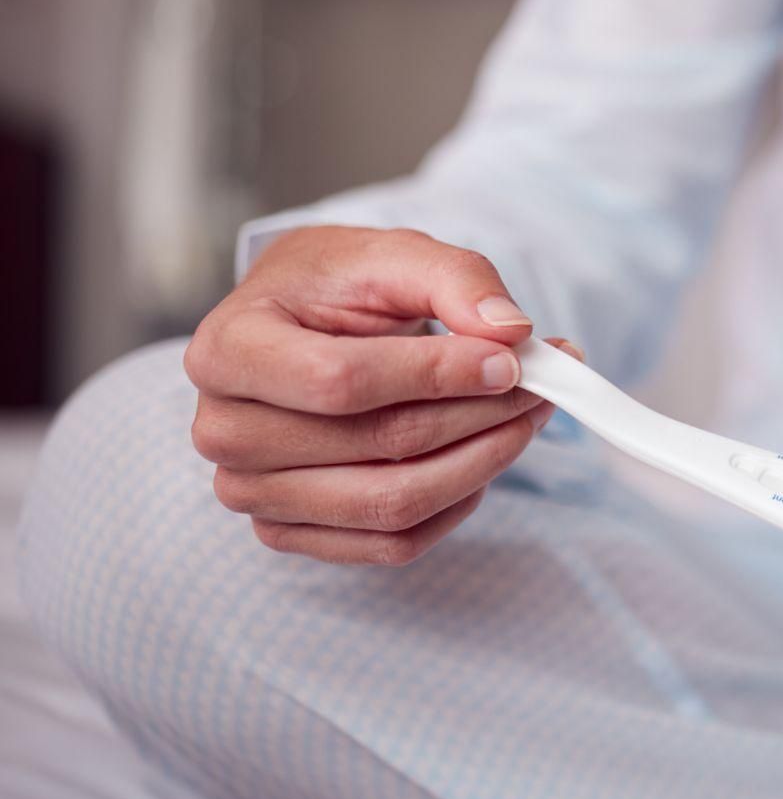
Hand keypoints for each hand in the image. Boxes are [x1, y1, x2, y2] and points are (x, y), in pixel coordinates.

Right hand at [185, 225, 576, 565]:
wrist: (299, 325)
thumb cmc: (338, 286)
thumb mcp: (392, 254)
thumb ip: (456, 279)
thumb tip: (511, 332)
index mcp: (227, 349)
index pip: (340, 382)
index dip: (436, 375)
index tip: (512, 360)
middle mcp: (223, 430)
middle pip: (376, 446)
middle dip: (479, 415)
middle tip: (544, 385)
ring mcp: (251, 491)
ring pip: (392, 503)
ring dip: (482, 462)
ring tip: (527, 416)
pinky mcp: (289, 532)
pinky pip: (391, 543)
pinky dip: (456, 504)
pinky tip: (482, 456)